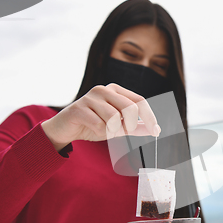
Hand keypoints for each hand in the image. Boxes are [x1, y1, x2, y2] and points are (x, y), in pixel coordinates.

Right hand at [42, 83, 160, 150]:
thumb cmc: (93, 125)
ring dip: (112, 130)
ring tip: (104, 129)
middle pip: (130, 108)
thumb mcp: (118, 127)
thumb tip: (155, 129)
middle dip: (130, 125)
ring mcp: (90, 97)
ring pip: (114, 118)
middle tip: (122, 131)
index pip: (139, 101)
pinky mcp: (78, 108)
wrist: (66, 129)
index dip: (150, 117)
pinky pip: (99, 125)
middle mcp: (104, 90)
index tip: (156, 131)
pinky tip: (92, 129)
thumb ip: (135, 127)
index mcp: (115, 90)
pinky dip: (100, 132)